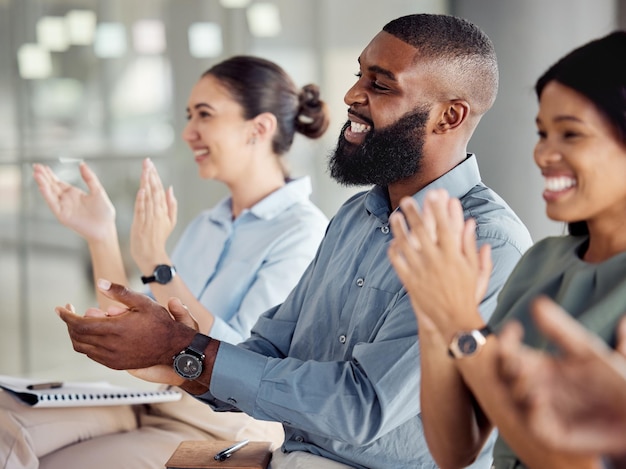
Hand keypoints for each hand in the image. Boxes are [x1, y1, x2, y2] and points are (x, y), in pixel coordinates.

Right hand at [33, 163, 115, 240]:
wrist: (106, 228)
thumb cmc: (104, 212)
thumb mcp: (98, 190)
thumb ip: (89, 178)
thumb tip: (82, 164)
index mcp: (73, 193)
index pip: (58, 182)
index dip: (50, 174)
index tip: (42, 166)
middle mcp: (66, 200)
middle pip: (51, 186)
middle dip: (43, 176)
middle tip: (35, 166)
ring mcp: (63, 207)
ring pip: (50, 193)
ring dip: (43, 184)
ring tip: (36, 174)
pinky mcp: (62, 215)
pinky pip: (53, 204)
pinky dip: (47, 195)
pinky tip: (42, 187)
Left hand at [56, 280, 195, 372]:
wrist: (174, 347)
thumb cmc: (160, 323)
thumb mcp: (143, 302)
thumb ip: (119, 292)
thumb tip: (100, 283)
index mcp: (115, 329)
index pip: (79, 324)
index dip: (66, 316)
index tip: (61, 309)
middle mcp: (111, 346)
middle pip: (77, 336)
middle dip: (70, 323)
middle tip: (71, 313)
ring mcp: (112, 358)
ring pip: (82, 348)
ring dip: (77, 335)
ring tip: (84, 322)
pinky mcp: (116, 365)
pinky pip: (93, 355)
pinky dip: (87, 344)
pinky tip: (95, 335)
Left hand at [130, 159, 177, 270]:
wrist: (151, 253)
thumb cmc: (158, 237)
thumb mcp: (170, 221)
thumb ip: (172, 204)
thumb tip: (170, 188)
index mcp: (163, 210)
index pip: (160, 189)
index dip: (155, 176)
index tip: (151, 165)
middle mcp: (156, 211)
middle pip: (154, 190)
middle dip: (150, 175)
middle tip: (147, 162)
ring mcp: (148, 217)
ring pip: (148, 196)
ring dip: (146, 183)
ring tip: (144, 170)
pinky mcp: (140, 223)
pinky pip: (141, 209)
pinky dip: (141, 200)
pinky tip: (141, 190)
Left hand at [388, 189, 491, 336]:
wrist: (453, 321)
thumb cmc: (467, 294)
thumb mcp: (475, 269)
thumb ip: (470, 244)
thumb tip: (470, 222)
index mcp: (453, 256)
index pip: (444, 226)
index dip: (438, 209)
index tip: (433, 195)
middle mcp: (436, 261)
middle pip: (422, 231)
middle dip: (414, 213)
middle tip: (407, 199)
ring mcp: (421, 272)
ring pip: (406, 245)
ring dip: (399, 229)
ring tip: (394, 216)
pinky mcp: (410, 282)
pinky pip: (398, 263)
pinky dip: (394, 251)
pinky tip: (391, 241)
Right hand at [498, 296, 625, 455]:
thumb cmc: (614, 381)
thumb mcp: (586, 350)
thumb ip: (560, 329)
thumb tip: (537, 301)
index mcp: (539, 367)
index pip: (509, 352)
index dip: (505, 340)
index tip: (514, 327)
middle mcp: (535, 387)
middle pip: (503, 376)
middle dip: (501, 365)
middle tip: (513, 357)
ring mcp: (541, 411)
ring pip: (512, 400)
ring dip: (513, 387)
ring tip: (524, 374)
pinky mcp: (552, 433)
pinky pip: (534, 425)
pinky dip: (531, 412)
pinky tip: (537, 397)